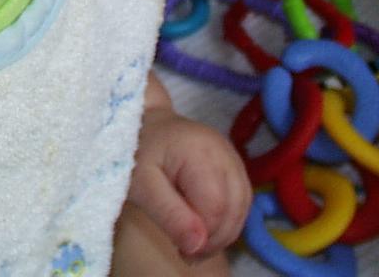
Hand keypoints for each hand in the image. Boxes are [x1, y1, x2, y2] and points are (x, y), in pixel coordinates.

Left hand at [125, 74, 251, 259]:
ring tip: (195, 246)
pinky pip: (240, 198)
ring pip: (242, 205)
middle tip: (188, 255)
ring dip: (224, 232)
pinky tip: (204, 229)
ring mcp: (231, 155)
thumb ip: (170, 215)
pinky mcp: (232, 163)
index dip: (205, 237)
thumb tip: (197, 246)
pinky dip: (227, 219)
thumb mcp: (142, 186)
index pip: (216, 207)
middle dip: (216, 238)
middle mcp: (223, 151)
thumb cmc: (136, 151)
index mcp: (199, 152)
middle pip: (235, 207)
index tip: (182, 252)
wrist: (142, 123)